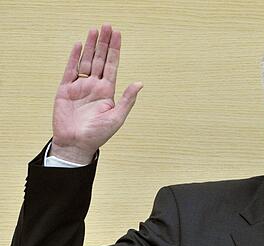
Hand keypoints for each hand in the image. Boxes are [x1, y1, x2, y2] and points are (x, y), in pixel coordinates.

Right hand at [52, 24, 142, 163]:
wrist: (76, 144)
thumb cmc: (98, 135)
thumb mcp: (117, 117)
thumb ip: (127, 99)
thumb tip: (139, 83)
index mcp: (108, 92)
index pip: (112, 65)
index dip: (115, 50)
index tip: (117, 34)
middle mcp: (94, 86)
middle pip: (100, 59)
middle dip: (103, 42)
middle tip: (106, 26)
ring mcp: (80, 87)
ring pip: (86, 61)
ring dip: (90, 46)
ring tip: (94, 30)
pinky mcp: (65, 90)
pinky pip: (70, 70)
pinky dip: (74, 57)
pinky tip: (78, 45)